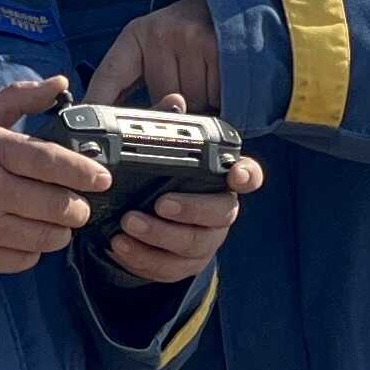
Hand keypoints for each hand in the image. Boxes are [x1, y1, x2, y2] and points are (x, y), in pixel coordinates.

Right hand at [0, 77, 108, 273]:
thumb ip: (21, 97)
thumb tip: (61, 83)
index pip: (49, 162)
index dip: (83, 171)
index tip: (102, 177)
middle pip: (57, 207)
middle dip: (78, 206)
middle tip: (79, 201)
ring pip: (46, 238)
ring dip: (59, 229)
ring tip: (54, 218)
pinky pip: (24, 260)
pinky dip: (34, 249)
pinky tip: (26, 233)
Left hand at [86, 0, 222, 110]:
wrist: (228, 6)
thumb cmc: (186, 35)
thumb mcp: (153, 48)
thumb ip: (130, 83)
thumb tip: (102, 118)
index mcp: (137, 35)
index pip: (108, 75)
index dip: (97, 105)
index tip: (86, 129)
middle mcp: (160, 33)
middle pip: (158, 100)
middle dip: (172, 106)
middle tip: (184, 84)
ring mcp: (189, 39)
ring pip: (189, 103)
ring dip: (200, 103)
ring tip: (205, 79)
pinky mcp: (216, 48)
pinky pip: (213, 97)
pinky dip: (220, 98)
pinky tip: (220, 79)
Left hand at [96, 92, 262, 283]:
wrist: (140, 219)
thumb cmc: (157, 179)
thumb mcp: (159, 152)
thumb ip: (167, 128)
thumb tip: (175, 102)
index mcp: (220, 180)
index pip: (248, 175)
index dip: (246, 175)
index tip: (234, 174)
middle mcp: (220, 212)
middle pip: (221, 214)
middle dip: (191, 209)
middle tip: (160, 203)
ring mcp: (205, 241)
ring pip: (193, 245)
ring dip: (159, 236)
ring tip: (127, 224)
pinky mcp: (184, 265)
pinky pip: (169, 268)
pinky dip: (142, 258)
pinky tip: (120, 246)